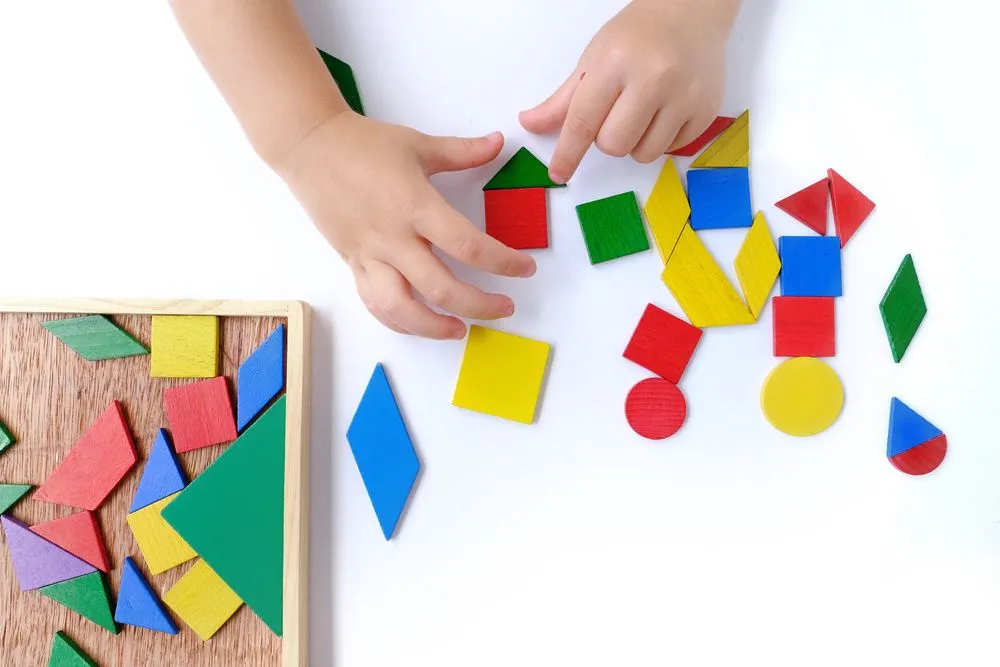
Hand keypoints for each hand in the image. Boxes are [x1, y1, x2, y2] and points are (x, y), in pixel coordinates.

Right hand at [276, 112, 535, 339]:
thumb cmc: (364, 144)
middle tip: (505, 308)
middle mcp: (393, 238)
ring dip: (435, 328)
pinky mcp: (353, 263)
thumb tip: (498, 142)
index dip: (502, 262)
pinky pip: (376, 304)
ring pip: (402, 309)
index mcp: (416, 206)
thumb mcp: (419, 144)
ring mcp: (370, 255)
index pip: (467, 245)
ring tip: (461, 330)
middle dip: (479, 305)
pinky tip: (421, 325)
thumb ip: (463, 151)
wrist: (309, 146)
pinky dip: (400, 321)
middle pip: (441, 288)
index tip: (524, 269)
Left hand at [519, 0, 739, 181]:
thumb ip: (564, 99)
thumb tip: (531, 125)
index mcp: (615, 62)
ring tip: (642, 112)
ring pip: (643, 154)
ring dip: (635, 142)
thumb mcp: (595, 58)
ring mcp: (684, 96)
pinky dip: (661, 139)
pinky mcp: (706, 110)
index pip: (583, 121)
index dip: (567, 153)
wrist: (692, 12)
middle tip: (616, 113)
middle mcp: (654, 79)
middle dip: (607, 139)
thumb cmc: (638, 35)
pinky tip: (665, 111)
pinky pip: (672, 150)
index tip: (558, 173)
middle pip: (614, 145)